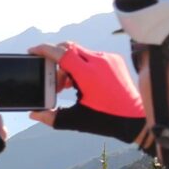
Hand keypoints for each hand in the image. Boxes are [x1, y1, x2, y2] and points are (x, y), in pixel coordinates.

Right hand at [28, 42, 151, 147]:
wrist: (136, 118)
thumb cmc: (107, 119)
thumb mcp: (76, 120)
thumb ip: (52, 117)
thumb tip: (35, 114)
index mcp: (88, 74)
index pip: (61, 53)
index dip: (44, 50)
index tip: (32, 51)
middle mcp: (99, 61)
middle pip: (68, 49)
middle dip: (55, 60)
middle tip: (52, 79)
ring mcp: (108, 59)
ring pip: (79, 52)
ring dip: (68, 64)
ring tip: (67, 86)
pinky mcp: (114, 60)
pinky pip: (92, 56)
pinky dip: (82, 65)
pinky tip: (82, 82)